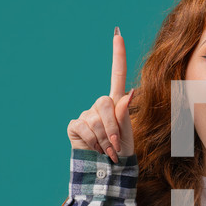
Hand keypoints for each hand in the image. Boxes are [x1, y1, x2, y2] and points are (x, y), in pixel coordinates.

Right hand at [67, 26, 135, 163]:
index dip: (118, 55)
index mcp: (116, 104)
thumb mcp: (128, 134)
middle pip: (105, 103)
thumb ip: (125, 114)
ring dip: (104, 139)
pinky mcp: (75, 126)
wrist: (106, 171)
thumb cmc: (121, 152)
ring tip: (107, 150)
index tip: (118, 34)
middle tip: (115, 144)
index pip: (117, 75)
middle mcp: (100, 105)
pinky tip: (95, 149)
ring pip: (95, 119)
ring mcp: (86, 115)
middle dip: (113, 126)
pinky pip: (84, 128)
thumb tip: (130, 91)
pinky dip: (93, 141)